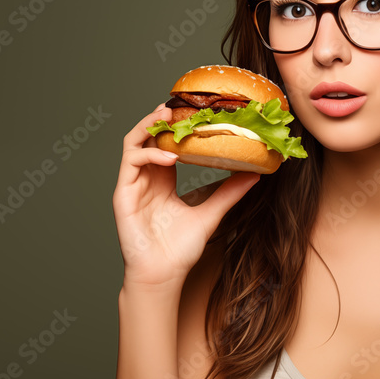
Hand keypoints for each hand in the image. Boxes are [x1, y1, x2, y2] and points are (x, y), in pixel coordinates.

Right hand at [112, 102, 260, 287]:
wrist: (164, 274)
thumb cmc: (181, 249)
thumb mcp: (211, 213)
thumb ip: (229, 192)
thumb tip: (256, 174)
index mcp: (164, 180)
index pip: (166, 142)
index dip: (177, 125)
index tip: (195, 110)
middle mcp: (146, 178)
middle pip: (147, 136)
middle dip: (160, 118)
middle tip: (178, 104)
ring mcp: (133, 185)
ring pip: (134, 143)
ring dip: (148, 127)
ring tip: (167, 117)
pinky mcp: (123, 194)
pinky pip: (131, 164)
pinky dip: (148, 155)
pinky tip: (168, 157)